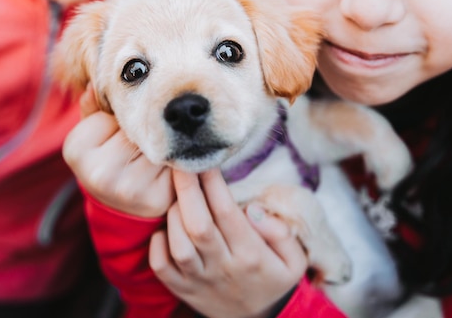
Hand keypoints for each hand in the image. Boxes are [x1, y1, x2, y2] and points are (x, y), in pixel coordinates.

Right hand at [62, 84, 174, 217]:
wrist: (118, 208)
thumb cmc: (106, 159)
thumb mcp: (93, 132)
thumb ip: (94, 108)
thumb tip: (96, 85)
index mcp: (75, 149)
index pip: (114, 112)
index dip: (123, 116)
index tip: (120, 126)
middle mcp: (98, 172)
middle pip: (136, 128)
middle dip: (144, 128)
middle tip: (142, 136)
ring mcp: (128, 188)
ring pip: (156, 143)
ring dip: (162, 143)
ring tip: (154, 150)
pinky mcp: (155, 198)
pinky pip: (173, 162)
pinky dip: (174, 159)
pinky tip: (166, 164)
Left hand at [149, 169, 307, 317]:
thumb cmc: (274, 280)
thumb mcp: (294, 260)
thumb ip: (280, 233)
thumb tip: (253, 210)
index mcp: (251, 254)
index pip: (228, 212)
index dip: (213, 183)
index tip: (206, 160)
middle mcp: (224, 267)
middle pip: (198, 225)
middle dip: (186, 189)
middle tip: (179, 163)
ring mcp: (200, 281)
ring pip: (179, 245)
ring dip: (173, 215)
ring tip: (176, 195)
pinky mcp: (183, 291)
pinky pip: (161, 267)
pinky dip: (157, 245)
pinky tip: (164, 228)